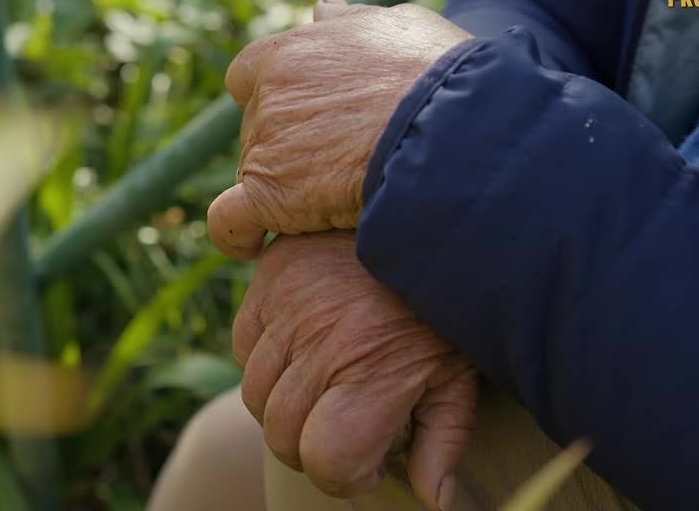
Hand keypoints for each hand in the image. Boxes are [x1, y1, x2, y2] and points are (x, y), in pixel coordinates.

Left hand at [208, 0, 471, 259]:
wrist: (448, 127)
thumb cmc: (438, 76)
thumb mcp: (399, 29)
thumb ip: (353, 21)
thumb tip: (324, 8)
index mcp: (294, 51)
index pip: (251, 72)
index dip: (270, 94)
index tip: (301, 114)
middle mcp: (270, 93)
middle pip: (255, 125)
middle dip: (284, 142)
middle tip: (334, 161)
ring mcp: (265, 144)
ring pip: (253, 170)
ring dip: (280, 185)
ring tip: (326, 204)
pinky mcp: (269, 195)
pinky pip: (230, 221)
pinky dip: (237, 235)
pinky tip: (252, 246)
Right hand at [234, 231, 476, 509]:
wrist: (428, 216)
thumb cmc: (444, 309)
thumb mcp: (457, 377)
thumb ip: (442, 443)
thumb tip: (434, 503)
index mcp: (371, 371)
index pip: (325, 458)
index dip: (343, 477)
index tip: (364, 465)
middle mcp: (320, 341)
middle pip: (282, 435)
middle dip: (310, 447)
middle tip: (344, 430)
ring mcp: (288, 307)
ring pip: (254, 394)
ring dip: (282, 406)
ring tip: (324, 388)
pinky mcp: (269, 279)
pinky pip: (241, 345)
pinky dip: (263, 360)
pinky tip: (301, 351)